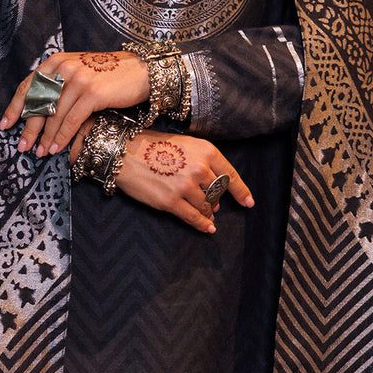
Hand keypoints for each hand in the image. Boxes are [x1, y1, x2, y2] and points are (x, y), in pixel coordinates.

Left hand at [0, 50, 148, 156]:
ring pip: (54, 115)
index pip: (28, 85)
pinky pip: (71, 121)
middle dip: (28, 128)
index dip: (15, 107)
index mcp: (57, 61)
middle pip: (38, 102)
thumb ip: (59, 82)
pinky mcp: (92, 93)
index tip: (6, 125)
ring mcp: (78, 79)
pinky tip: (57, 149)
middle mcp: (64, 68)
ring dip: (45, 137)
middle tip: (22, 146)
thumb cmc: (110, 75)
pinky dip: (62, 137)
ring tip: (40, 152)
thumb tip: (38, 107)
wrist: (141, 71)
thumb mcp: (80, 71)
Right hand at [115, 131, 253, 233]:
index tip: (248, 202)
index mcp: (206, 151)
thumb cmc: (153, 146)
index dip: (242, 191)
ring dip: (208, 211)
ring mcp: (186, 186)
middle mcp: (199, 168)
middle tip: (214, 205)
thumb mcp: (185, 144)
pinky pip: (193, 217)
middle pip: (218, 192)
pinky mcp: (171, 202)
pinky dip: (202, 224)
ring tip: (207, 214)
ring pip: (207, 206)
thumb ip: (203, 162)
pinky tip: (207, 228)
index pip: (231, 176)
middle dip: (216, 200)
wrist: (124, 152)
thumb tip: (215, 188)